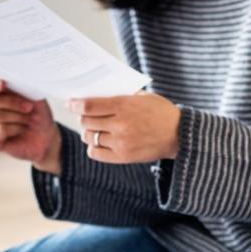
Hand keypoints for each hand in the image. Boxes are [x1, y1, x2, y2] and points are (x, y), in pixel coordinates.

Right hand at [0, 78, 60, 173]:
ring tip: (33, 119)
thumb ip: (18, 86)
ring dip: (19, 117)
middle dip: (13, 103)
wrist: (45, 135)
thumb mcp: (31, 95)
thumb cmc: (36, 113)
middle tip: (30, 107)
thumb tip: (9, 80)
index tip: (3, 84)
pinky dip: (16, 128)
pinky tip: (23, 129)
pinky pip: (0, 130)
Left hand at [66, 92, 180, 163]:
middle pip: (86, 121)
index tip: (71, 103)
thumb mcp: (143, 96)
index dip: (75, 104)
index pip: (89, 105)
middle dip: (84, 117)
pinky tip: (101, 142)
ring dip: (89, 132)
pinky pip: (96, 153)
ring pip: (90, 137)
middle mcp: (120, 124)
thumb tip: (95, 95)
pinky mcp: (123, 156)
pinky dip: (94, 147)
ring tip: (96, 128)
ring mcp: (121, 142)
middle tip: (87, 115)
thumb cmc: (160, 112)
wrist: (179, 134)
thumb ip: (120, 96)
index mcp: (124, 105)